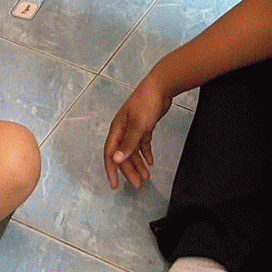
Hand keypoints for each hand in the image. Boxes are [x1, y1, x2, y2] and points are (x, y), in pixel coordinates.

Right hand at [104, 75, 171, 189]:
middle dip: (129, 170)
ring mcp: (133, 128)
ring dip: (138, 164)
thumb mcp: (138, 125)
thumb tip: (115, 159)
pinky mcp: (144, 126)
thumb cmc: (146, 104)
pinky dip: (145, 153)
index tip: (115, 185)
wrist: (161, 87)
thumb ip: (128, 143)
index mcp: (117, 129)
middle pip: (123, 155)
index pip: (110, 154)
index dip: (112, 170)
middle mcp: (123, 130)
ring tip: (146, 177)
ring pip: (133, 151)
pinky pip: (142, 144)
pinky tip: (150, 162)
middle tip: (138, 185)